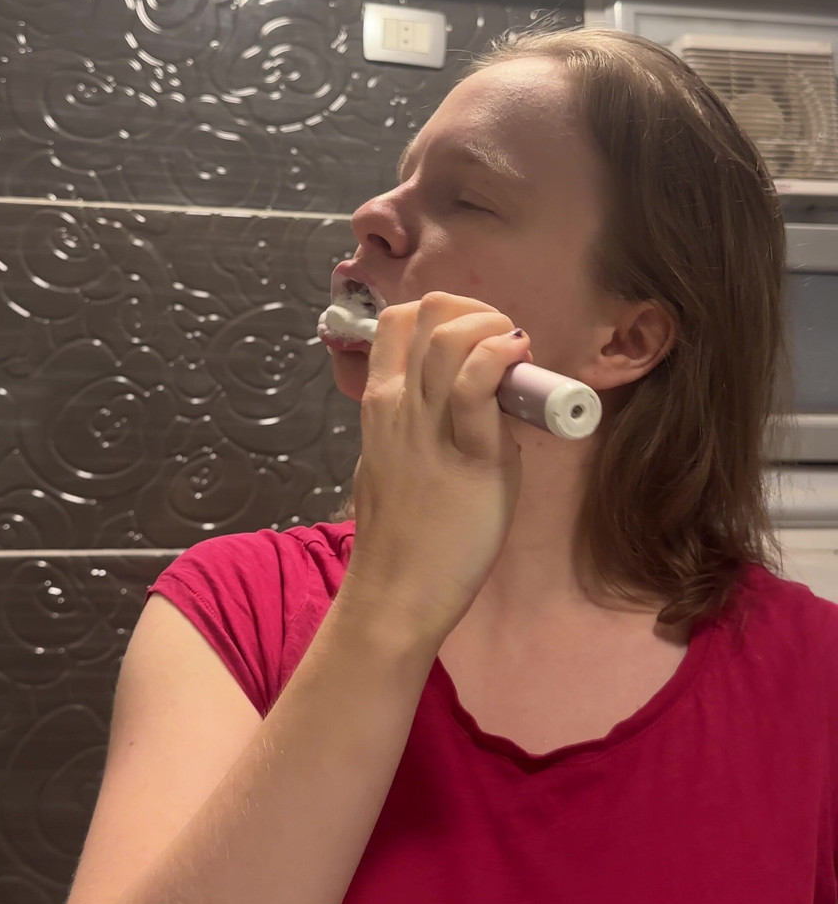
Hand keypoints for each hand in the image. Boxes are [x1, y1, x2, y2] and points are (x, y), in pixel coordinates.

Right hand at [338, 292, 533, 652]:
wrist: (397, 593)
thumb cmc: (404, 535)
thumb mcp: (394, 461)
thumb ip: (420, 425)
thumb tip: (467, 401)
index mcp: (380, 403)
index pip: (397, 320)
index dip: (445, 315)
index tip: (475, 344)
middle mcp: (399, 404)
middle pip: (429, 311)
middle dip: (477, 313)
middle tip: (503, 352)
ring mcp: (430, 427)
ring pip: (451, 336)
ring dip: (496, 331)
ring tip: (517, 363)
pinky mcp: (472, 456)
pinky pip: (478, 383)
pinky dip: (503, 359)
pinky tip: (522, 368)